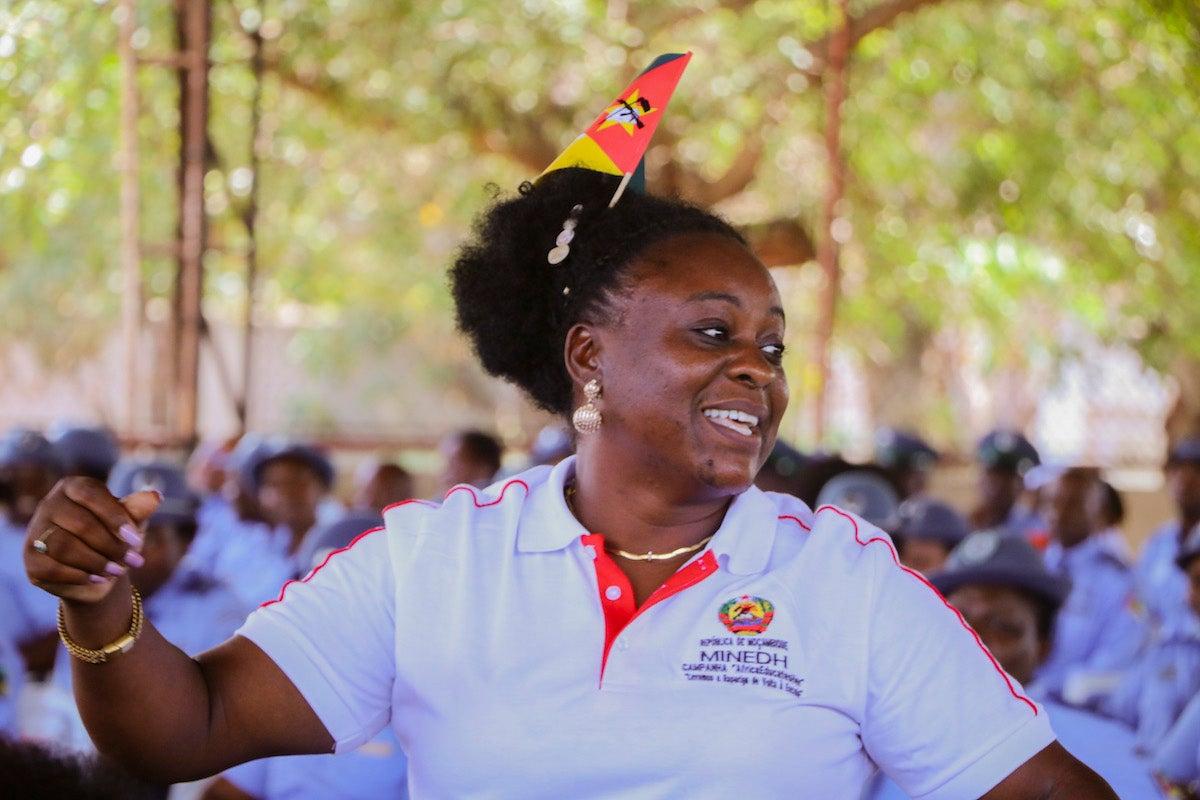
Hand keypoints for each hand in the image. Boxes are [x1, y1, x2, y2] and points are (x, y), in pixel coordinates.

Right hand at [23, 478, 159, 603]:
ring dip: (97, 562)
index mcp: (73, 487)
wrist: (99, 572)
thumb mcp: (130, 522)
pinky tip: (98, 579)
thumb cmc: (116, 538)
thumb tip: (154, 496)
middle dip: (111, 545)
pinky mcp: (31, 559)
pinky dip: (80, 576)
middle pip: (80, 524)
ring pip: (65, 547)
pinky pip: (52, 569)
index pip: (91, 494)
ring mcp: (35, 532)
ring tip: (118, 571)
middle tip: (133, 561)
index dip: (115, 517)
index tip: (135, 539)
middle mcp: (49, 504)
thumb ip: (137, 510)